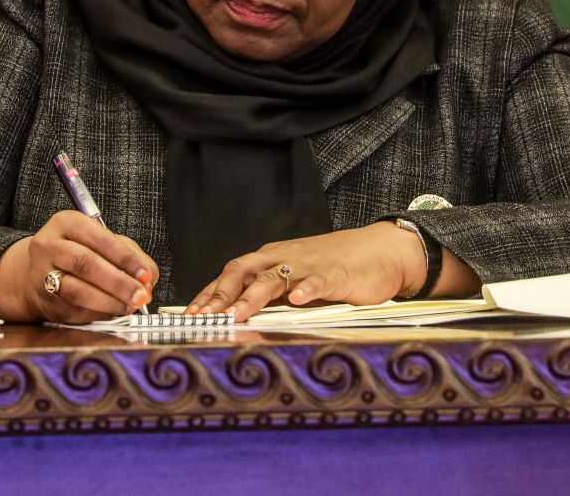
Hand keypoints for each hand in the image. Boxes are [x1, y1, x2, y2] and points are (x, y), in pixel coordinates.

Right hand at [0, 211, 158, 323]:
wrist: (37, 274)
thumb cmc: (78, 253)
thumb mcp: (103, 242)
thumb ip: (131, 256)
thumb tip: (147, 280)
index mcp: (66, 223)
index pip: (99, 238)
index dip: (125, 258)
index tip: (144, 274)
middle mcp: (50, 245)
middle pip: (85, 263)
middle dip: (119, 282)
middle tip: (140, 295)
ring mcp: (43, 274)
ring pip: (77, 290)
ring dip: (110, 302)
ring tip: (130, 306)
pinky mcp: (45, 300)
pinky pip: (75, 309)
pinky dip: (99, 312)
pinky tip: (113, 311)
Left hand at [183, 223, 425, 322]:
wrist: (380, 251)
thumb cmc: (335, 267)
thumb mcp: (296, 280)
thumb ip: (270, 296)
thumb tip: (236, 317)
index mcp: (272, 259)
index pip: (232, 274)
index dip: (209, 294)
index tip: (189, 315)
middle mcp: (284, 258)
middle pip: (244, 271)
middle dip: (221, 294)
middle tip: (204, 317)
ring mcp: (309, 265)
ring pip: (275, 277)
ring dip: (254, 296)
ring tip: (238, 314)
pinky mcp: (337, 274)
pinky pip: (318, 280)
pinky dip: (307, 288)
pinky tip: (298, 299)